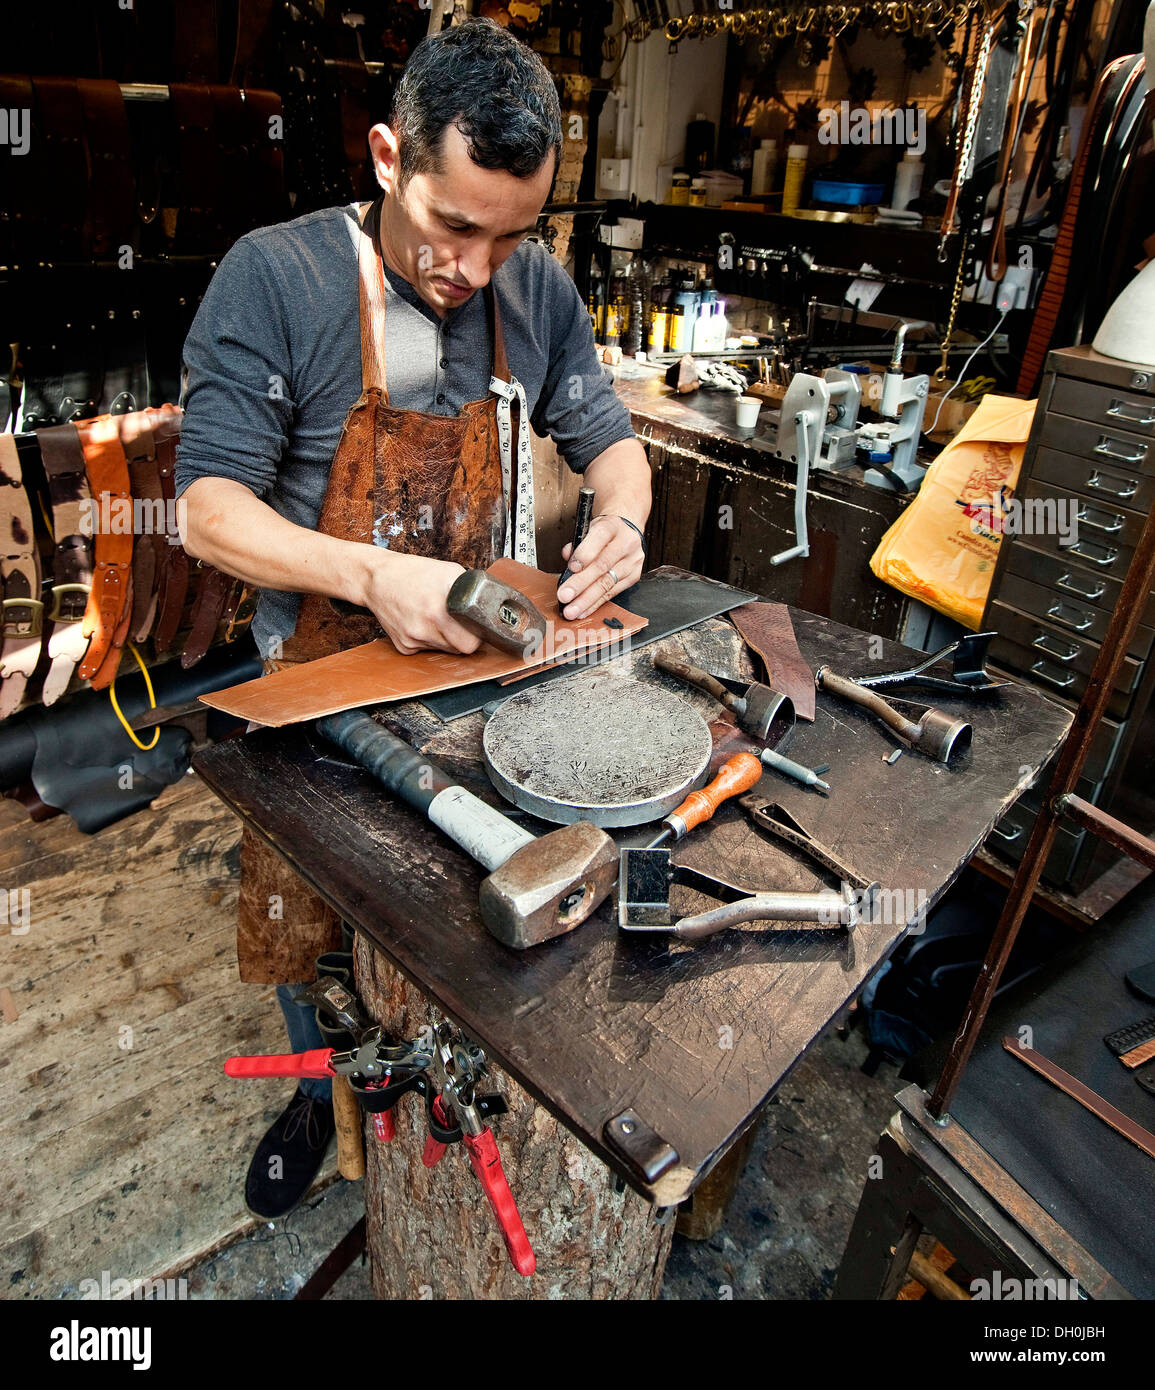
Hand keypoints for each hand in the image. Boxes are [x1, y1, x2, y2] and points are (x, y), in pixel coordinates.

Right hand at [361, 553, 481, 655]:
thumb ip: (470, 590)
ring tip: (437, 617)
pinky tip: (422, 621)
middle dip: (464, 638)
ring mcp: (413, 639)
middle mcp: (425, 628)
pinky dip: (429, 639)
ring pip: (444, 650)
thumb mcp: (449, 571)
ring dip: (446, 638)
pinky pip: (426, 649)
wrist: (376, 578)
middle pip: (460, 649)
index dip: (476, 635)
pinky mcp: (403, 646)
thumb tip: (488, 607)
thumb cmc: (413, 572)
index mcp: (439, 610)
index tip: (475, 627)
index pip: (471, 643)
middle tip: (459, 622)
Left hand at [556, 514, 644, 619]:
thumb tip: (568, 560)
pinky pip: (612, 593)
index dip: (585, 554)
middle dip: (581, 584)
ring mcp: (632, 561)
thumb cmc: (603, 533)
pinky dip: (595, 604)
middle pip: (602, 565)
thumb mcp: (589, 529)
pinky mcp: (634, 576)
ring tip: (572, 610)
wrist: (625, 531)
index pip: (599, 538)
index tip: (571, 568)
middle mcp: (625, 543)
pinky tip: (584, 611)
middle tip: (565, 596)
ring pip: (607, 583)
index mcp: (611, 526)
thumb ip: (576, 544)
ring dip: (587, 600)